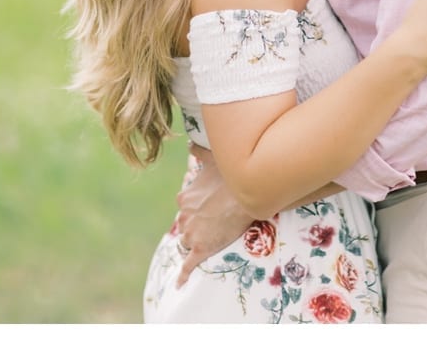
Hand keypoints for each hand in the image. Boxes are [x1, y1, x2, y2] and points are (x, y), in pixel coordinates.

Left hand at [172, 147, 254, 287]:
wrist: (247, 193)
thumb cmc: (230, 175)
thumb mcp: (210, 158)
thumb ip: (198, 151)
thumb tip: (190, 142)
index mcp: (184, 196)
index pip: (186, 208)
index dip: (197, 210)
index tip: (209, 209)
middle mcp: (184, 215)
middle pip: (186, 226)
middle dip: (197, 227)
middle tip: (215, 224)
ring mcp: (191, 233)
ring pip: (188, 242)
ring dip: (197, 242)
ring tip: (213, 239)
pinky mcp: (201, 248)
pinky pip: (188, 264)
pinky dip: (183, 275)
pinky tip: (179, 284)